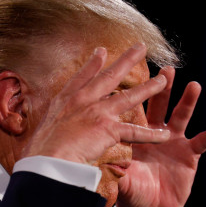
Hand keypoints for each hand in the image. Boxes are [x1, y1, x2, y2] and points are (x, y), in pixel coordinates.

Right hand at [21, 44, 170, 164]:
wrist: (47, 159)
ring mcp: (97, 112)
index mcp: (65, 101)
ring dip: (148, 88)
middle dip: (127, 60)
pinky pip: (135, 131)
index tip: (102, 51)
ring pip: (129, 97)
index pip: (81, 78)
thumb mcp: (44, 129)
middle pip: (109, 76)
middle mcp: (82, 101)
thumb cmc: (41, 151)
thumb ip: (54, 126)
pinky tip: (164, 135)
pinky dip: (151, 136)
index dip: (93, 64)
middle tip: (140, 47)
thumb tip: (51, 133)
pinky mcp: (107, 128)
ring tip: (163, 80)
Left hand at [116, 68, 205, 206]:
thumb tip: (106, 160)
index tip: (135, 76)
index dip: (136, 96)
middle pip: (159, 106)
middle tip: (166, 70)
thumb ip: (116, 168)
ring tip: (194, 85)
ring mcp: (174, 142)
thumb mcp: (122, 178)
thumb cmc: (131, 193)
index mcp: (136, 136)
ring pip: (181, 117)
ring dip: (188, 102)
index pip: (135, 111)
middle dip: (163, 88)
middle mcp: (156, 134)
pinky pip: (202, 142)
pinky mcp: (189, 155)